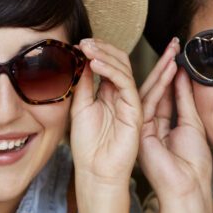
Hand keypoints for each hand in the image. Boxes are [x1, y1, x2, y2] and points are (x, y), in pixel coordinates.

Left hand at [69, 39, 141, 187]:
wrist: (96, 171)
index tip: (77, 44)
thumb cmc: (88, 145)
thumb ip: (83, 83)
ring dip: (105, 55)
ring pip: (124, 68)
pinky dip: (111, 70)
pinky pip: (126, 83)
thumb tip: (82, 59)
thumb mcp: (80, 106)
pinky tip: (95, 64)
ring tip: (87, 48)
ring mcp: (130, 102)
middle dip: (102, 48)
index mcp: (109, 93)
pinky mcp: (135, 110)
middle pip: (119, 61)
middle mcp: (122, 95)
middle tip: (84, 42)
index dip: (95, 51)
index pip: (107, 64)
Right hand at [137, 39, 212, 202]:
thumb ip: (184, 98)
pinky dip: (158, 84)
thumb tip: (182, 74)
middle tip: (172, 44)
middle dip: (164, 66)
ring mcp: (143, 126)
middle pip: (155, 89)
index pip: (165, 94)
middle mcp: (150, 124)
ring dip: (160, 70)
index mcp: (163, 125)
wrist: (186, 186)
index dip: (171, 73)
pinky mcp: (140, 129)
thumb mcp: (192, 123)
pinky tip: (167, 68)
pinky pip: (148, 101)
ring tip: (171, 50)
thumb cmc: (193, 163)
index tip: (177, 53)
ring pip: (150, 92)